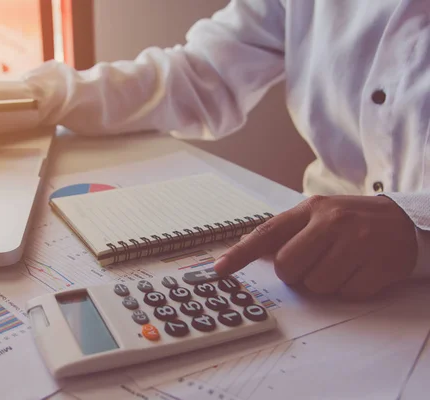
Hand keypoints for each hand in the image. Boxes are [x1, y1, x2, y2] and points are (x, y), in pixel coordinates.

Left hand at [213, 195, 417, 298]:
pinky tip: (359, 270)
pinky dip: (349, 289)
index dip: (240, 254)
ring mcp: (357, 242)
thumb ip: (284, 231)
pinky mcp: (379, 263)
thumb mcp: (318, 215)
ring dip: (324, 283)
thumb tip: (245, 245)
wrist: (404, 222)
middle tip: (314, 262)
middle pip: (287, 267)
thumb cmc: (351, 221)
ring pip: (316, 285)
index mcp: (311, 209)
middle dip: (295, 274)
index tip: (218, 271)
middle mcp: (332, 221)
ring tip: (340, 264)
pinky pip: (346, 293)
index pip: (267, 232)